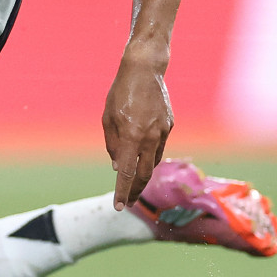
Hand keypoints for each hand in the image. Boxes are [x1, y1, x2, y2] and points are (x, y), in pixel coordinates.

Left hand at [103, 47, 172, 210]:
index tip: (119, 207)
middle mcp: (150, 137)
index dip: (122, 192)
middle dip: (135, 191)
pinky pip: (158, 146)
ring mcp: (163, 132)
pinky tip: (142, 156)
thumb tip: (118, 167)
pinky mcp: (169, 125)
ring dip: (143, 175)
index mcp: (131, 136)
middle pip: (145, 174)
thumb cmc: (121, 92)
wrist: (145, 69)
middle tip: (127, 202)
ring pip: (154, 162)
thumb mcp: (108, 119)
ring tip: (133, 185)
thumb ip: (113, 145)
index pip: (127, 173)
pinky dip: (149, 154)